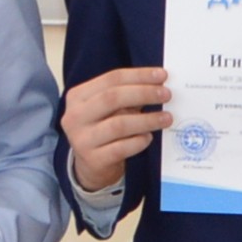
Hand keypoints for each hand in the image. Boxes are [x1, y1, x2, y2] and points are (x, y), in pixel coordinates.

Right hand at [62, 64, 170, 193]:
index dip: (139, 75)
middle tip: (166, 94)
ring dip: (147, 119)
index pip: (111, 78)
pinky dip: (138, 141)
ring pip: (119, 124)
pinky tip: (149, 137)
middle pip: (113, 98)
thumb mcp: (109, 109)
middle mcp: (75, 116)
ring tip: (166, 118)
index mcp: (78, 96)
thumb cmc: (104, 129)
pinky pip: (121, 148)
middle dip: (144, 93)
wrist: (91, 165)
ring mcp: (82, 139)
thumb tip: (159, 83)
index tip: (162, 75)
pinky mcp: (93, 160)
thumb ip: (129, 95)